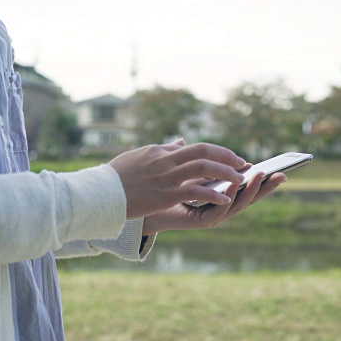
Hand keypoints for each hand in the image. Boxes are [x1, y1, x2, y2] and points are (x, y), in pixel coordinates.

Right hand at [109, 140, 245, 218]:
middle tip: (242, 164)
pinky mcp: (165, 194)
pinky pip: (195, 190)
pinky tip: (225, 199)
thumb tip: (179, 142)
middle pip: (204, 151)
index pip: (194, 147)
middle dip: (226, 156)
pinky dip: (213, 193)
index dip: (215, 152)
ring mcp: (166, 176)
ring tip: (239, 179)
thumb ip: (162, 150)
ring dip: (226, 172)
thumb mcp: (139, 157)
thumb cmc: (115, 178)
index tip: (229, 157)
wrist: (98, 194)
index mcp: (160, 152)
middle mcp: (165, 160)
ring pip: (204, 167)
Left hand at [141, 171, 286, 234]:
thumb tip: (196, 144)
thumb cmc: (163, 192)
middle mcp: (219, 207)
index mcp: (220, 196)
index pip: (245, 187)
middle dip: (265, 187)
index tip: (278, 169)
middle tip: (281, 175)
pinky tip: (232, 186)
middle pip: (247, 197)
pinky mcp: (201, 222)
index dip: (260, 180)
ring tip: (259, 176)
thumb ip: (194, 162)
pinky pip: (218, 209)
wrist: (146, 209)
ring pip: (237, 204)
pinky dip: (228, 198)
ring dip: (249, 191)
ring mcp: (212, 215)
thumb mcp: (183, 173)